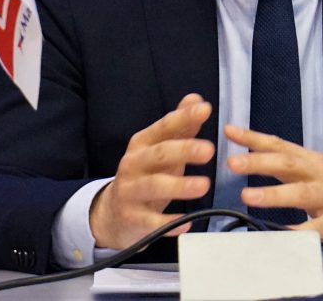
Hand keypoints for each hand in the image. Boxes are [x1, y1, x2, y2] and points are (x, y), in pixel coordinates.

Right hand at [90, 94, 214, 249]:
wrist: (112, 214)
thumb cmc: (146, 175)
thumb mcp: (160, 148)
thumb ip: (180, 125)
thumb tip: (196, 99)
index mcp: (142, 144)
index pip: (164, 127)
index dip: (183, 117)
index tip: (206, 109)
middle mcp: (133, 164)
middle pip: (159, 154)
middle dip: (184, 150)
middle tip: (210, 150)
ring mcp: (130, 191)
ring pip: (154, 186)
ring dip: (179, 185)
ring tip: (204, 185)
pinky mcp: (132, 218)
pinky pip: (151, 221)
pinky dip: (168, 223)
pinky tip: (187, 222)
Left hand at [224, 125, 322, 248]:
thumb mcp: (314, 175)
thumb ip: (285, 169)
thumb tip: (247, 158)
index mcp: (313, 161)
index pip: (280, 144)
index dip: (254, 138)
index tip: (230, 132)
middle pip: (289, 164)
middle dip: (259, 162)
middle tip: (232, 162)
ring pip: (301, 192)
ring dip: (273, 193)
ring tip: (247, 195)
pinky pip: (319, 227)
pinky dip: (301, 231)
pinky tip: (283, 234)